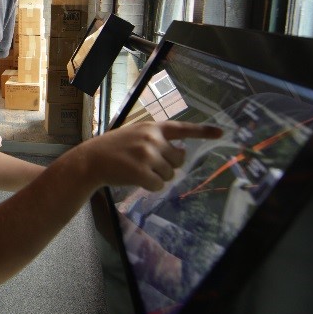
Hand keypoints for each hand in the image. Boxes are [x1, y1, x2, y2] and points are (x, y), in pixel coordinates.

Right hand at [72, 120, 222, 192]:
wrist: (90, 160)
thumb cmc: (113, 149)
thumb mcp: (135, 135)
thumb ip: (158, 140)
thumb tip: (182, 152)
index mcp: (152, 127)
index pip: (183, 128)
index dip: (204, 131)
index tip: (222, 132)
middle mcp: (152, 138)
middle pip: (179, 160)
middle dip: (167, 166)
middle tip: (148, 165)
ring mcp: (147, 155)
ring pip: (169, 174)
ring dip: (157, 177)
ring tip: (138, 170)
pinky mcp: (141, 172)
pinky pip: (158, 185)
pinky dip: (150, 186)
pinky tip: (135, 179)